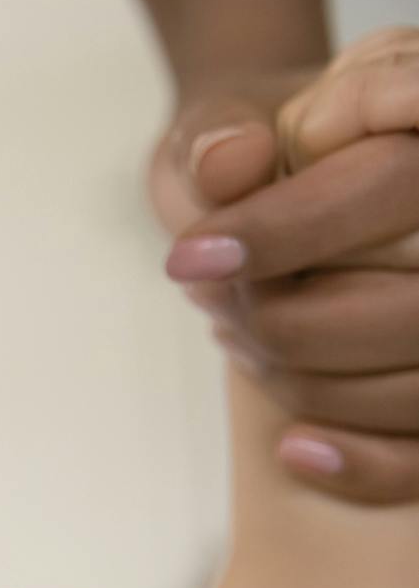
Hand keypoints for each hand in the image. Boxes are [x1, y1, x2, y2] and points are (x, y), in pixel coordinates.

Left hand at [150, 31, 418, 503]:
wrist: (275, 185)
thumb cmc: (252, 148)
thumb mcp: (223, 124)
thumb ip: (220, 134)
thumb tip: (230, 160)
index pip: (395, 180)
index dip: (297, 227)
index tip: (191, 257)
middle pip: (410, 302)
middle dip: (284, 317)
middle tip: (212, 300)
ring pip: (415, 382)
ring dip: (304, 379)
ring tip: (236, 336)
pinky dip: (365, 463)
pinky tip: (297, 449)